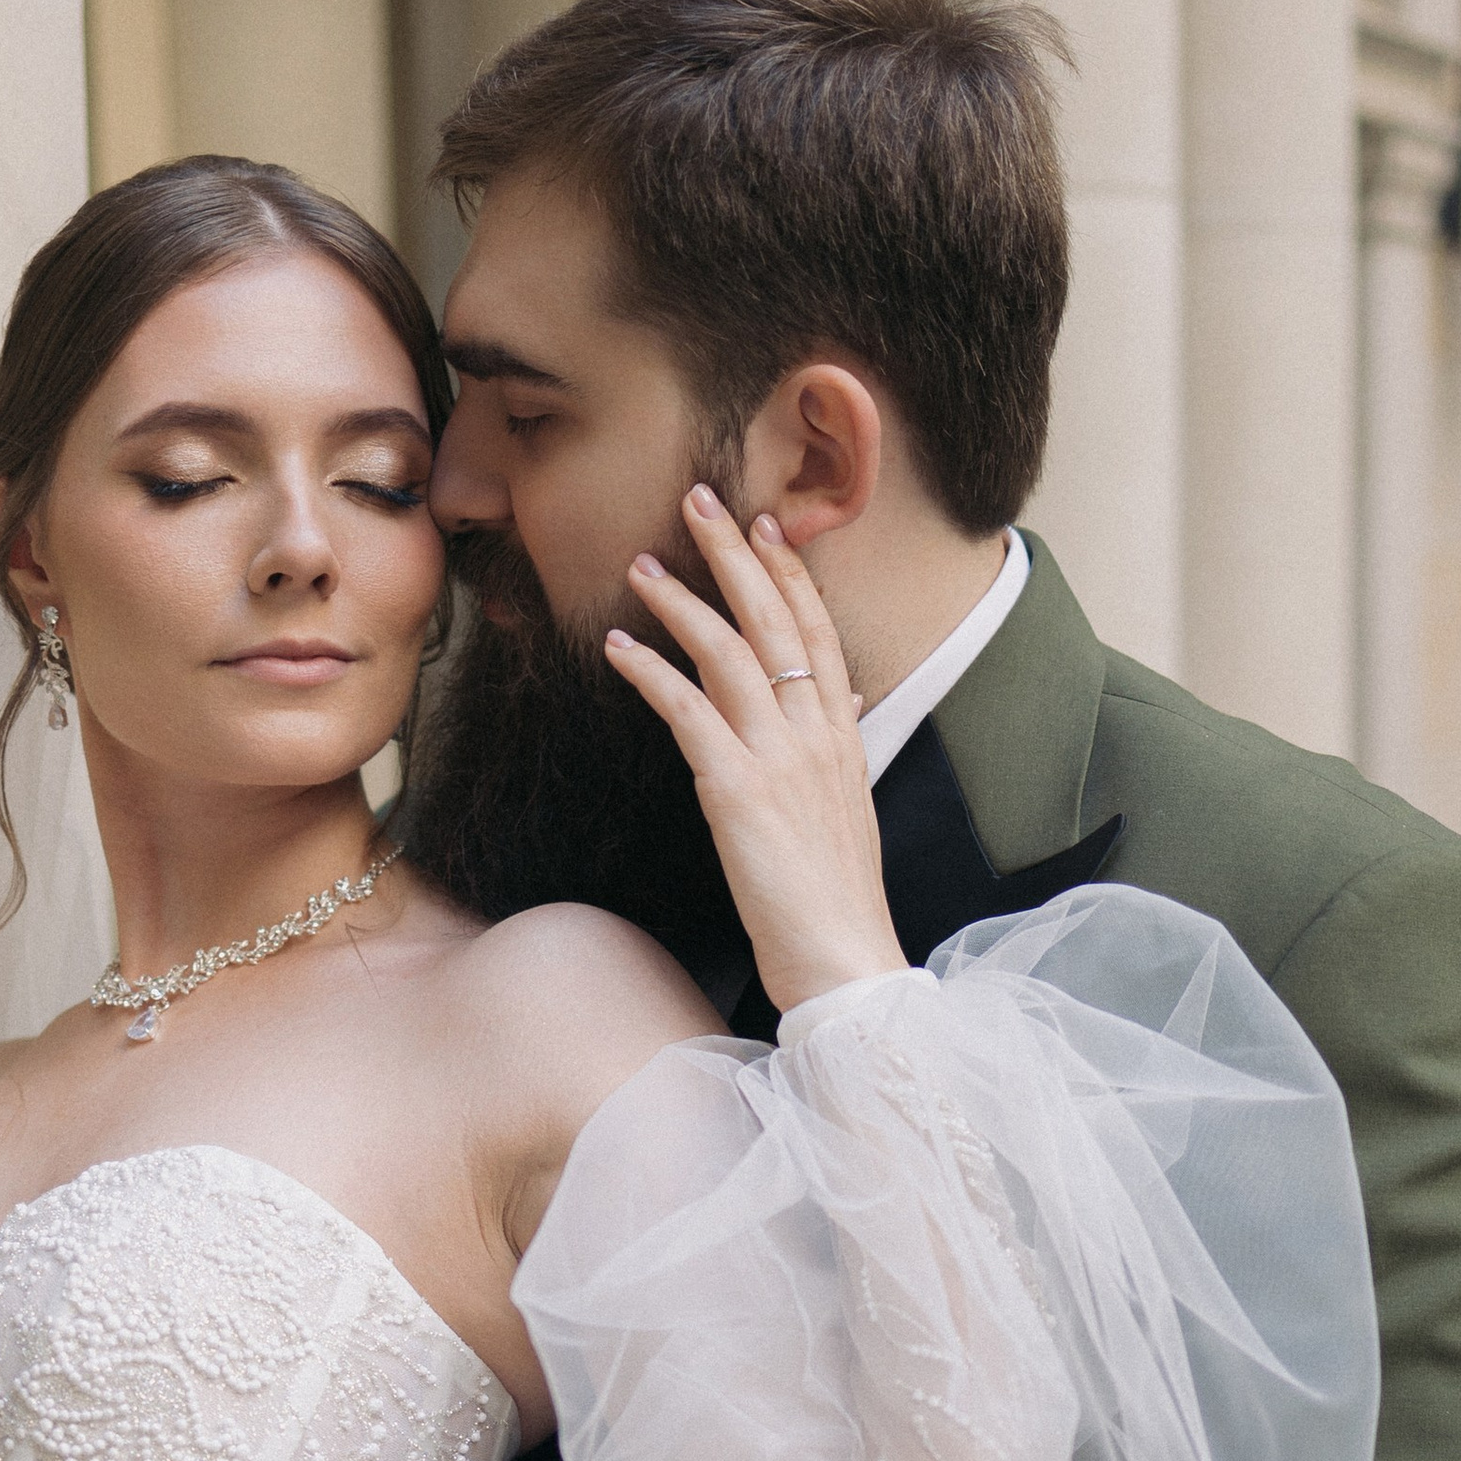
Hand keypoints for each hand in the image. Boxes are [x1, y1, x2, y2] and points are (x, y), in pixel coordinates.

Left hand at [606, 488, 904, 1013]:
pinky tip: (616, 647)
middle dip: (735, 554)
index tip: (767, 524)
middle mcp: (817, 733)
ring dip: (681, 599)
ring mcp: (780, 757)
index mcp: (843, 737)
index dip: (791, 573)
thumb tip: (832, 715)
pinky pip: (688, 710)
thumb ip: (831, 757)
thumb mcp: (844, 814)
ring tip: (640, 563)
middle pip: (774, 619)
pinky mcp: (738, 789)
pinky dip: (650, 671)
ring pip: (729, 651)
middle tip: (697, 499)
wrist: (844, 961)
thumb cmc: (834, 903)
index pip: (819, 632)